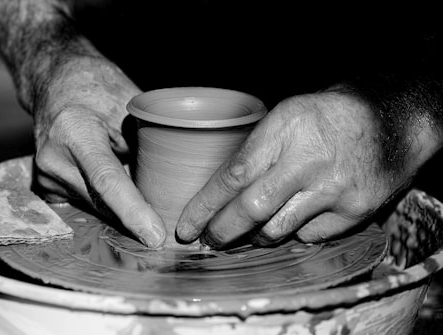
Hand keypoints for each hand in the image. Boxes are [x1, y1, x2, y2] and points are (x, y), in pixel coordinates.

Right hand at [33, 56, 165, 247]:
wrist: (55, 84)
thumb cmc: (97, 88)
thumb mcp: (129, 105)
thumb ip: (146, 141)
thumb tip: (174, 183)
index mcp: (74, 130)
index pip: (106, 180)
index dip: (133, 211)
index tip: (155, 236)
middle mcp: (53, 158)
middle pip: (102, 203)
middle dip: (136, 220)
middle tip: (168, 230)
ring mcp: (45, 176)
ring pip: (95, 208)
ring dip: (122, 211)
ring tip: (144, 203)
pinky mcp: (45, 187)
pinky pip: (85, 204)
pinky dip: (107, 205)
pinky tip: (121, 196)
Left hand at [176, 92, 410, 247]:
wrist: (392, 122)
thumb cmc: (329, 117)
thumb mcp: (287, 116)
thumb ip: (257, 150)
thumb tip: (222, 191)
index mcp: (286, 129)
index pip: (233, 175)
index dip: (204, 206)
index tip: (186, 227)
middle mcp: (308, 160)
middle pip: (251, 210)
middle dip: (222, 231)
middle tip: (208, 241)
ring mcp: (333, 189)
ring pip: (277, 230)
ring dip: (254, 237)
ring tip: (245, 234)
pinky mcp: (354, 211)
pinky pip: (308, 236)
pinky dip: (293, 233)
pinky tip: (291, 220)